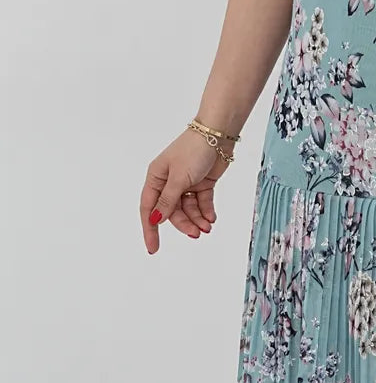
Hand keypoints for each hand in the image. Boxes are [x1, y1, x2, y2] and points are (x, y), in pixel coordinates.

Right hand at [140, 127, 231, 253]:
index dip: (150, 229)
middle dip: (183, 223)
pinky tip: (211, 218)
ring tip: (207, 227)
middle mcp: (169, 181)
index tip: (153, 248)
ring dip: (197, 219)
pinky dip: (206, 211)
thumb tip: (154, 219)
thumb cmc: (193, 150)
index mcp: (156, 177)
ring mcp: (186, 182)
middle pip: (171, 211)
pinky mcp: (202, 182)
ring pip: (188, 208)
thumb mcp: (178, 178)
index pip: (149, 208)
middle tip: (196, 234)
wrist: (218, 134)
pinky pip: (201, 202)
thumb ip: (168, 201)